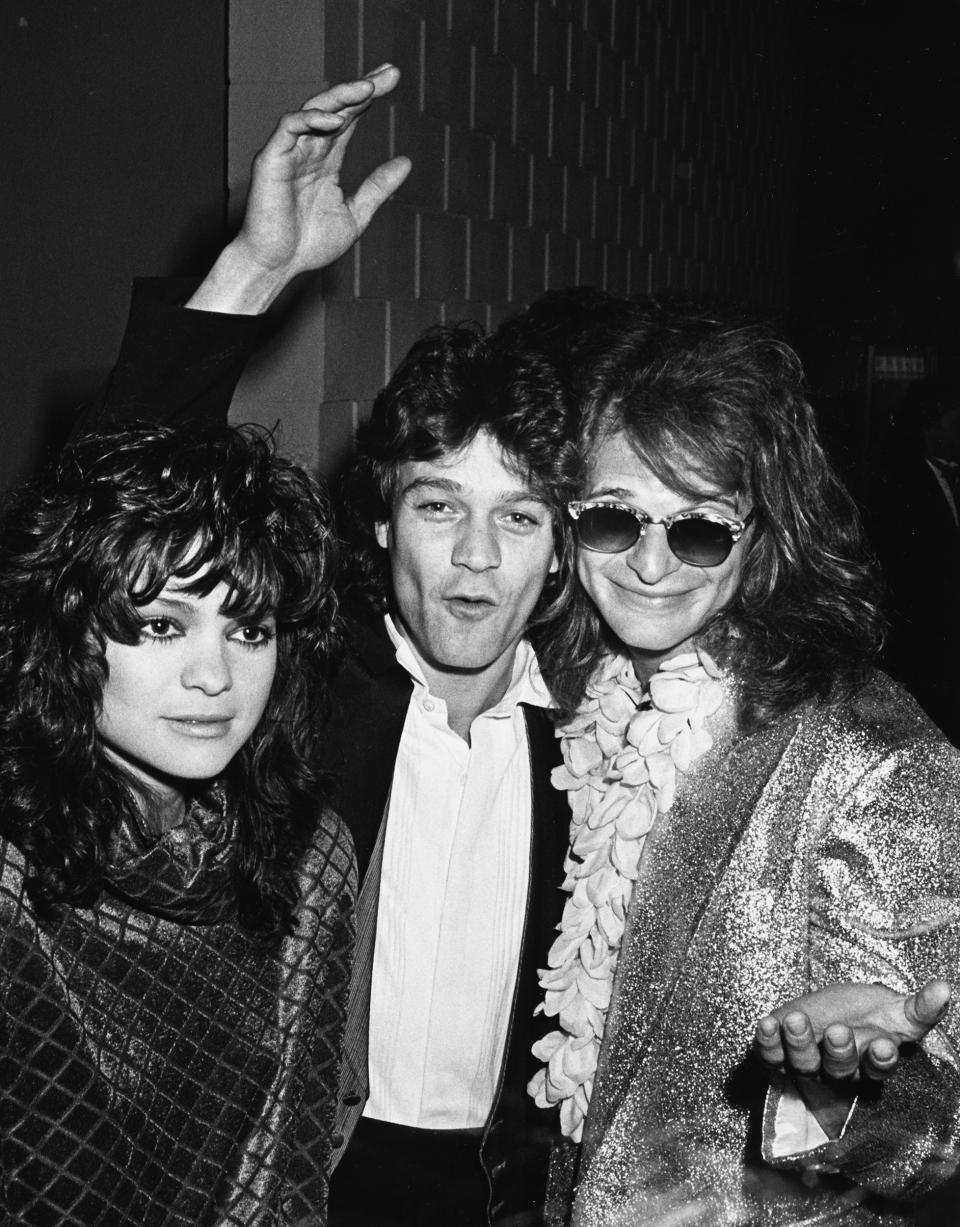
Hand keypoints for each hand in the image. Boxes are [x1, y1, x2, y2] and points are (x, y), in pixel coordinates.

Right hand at [189, 64, 410, 312]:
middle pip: (336, 107)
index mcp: (326, 161)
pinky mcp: (271, 158)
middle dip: (361, 88)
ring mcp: (289, 151)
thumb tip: (406, 162)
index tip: (393, 79)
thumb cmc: (308, 245)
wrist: (276, 266)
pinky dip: (311, 120)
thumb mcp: (355, 214)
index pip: (350, 119)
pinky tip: (336, 120)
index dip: (368, 98)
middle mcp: (308, 150)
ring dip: (341, 97)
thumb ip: (377, 187)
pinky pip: (289, 126)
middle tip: (389, 74)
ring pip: (314, 110)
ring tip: (368, 88)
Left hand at [755, 979, 950, 1136]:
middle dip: (839, 1051)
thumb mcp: (895, 1011)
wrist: (829, 1012)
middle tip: (837, 1031)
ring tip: (796, 1020)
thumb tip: (945, 987)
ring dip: (798, 1043)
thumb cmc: (867, 1016)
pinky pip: (771, 1056)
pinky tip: (766, 1023)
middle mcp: (839, 1070)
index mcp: (871, 1061)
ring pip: (804, 1063)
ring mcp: (808, 1064)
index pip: (878, 1069)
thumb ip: (920, 1007)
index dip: (880, 1060)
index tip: (882, 1046)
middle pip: (840, 1069)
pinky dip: (767, 1042)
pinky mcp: (779, 1054)